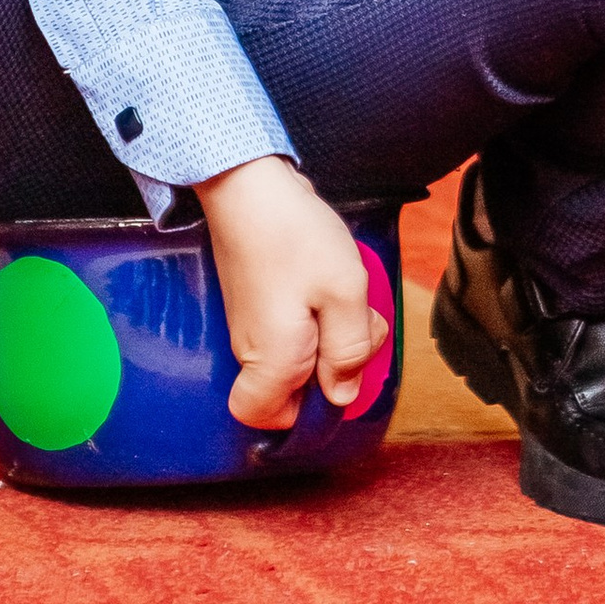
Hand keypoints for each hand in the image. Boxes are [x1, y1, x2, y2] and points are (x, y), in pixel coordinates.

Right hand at [198, 151, 387, 433]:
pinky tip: (329, 283)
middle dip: (330, 369)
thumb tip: (342, 395)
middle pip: (286, 389)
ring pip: (290, 357)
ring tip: (346, 295)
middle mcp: (249, 348)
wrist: (248, 184)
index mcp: (270, 358)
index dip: (303, 415)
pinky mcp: (251, 300)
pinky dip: (313, 315)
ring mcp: (247, 323)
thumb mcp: (344, 292)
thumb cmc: (295, 236)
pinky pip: (286, 329)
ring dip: (326, 337)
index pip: (267, 419)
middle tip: (358, 327)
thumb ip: (348, 350)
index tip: (339, 381)